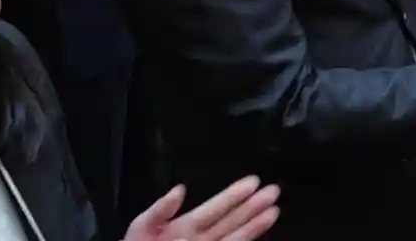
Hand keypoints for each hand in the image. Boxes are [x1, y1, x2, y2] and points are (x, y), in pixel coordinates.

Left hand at [125, 176, 279, 240]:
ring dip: (254, 226)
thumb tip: (181, 190)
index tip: (254, 180)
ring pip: (234, 239)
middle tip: (274, 191)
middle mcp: (200, 240)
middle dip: (253, 206)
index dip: (234, 195)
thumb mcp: (141, 229)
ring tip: (274, 211)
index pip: (215, 208)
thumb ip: (160, 211)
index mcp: (184, 227)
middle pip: (231, 222)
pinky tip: (257, 232)